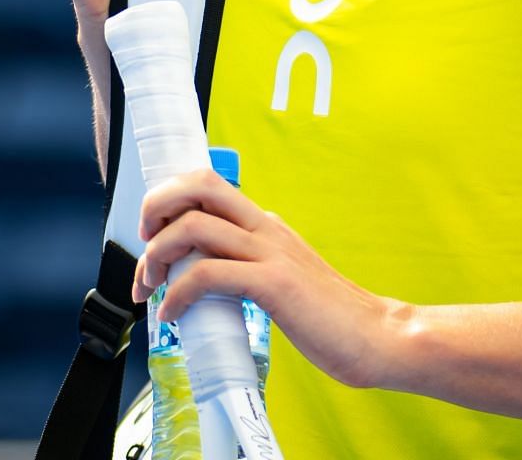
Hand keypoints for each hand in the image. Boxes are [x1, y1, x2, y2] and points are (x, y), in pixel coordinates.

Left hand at [132, 170, 411, 390]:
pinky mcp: (274, 284)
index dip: (169, 199)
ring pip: (194, 226)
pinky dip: (177, 295)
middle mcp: (266, 228)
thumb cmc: (331, 319)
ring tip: (150, 288)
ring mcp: (271, 253)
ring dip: (156, 255)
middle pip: (198, 184)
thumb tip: (206, 279)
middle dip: (154, 207)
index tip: (151, 235)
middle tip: (143, 247)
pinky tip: (173, 316)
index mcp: (266, 226)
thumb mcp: (283, 280)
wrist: (378, 337)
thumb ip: (249, 270)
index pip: (208, 185)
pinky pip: (207, 275)